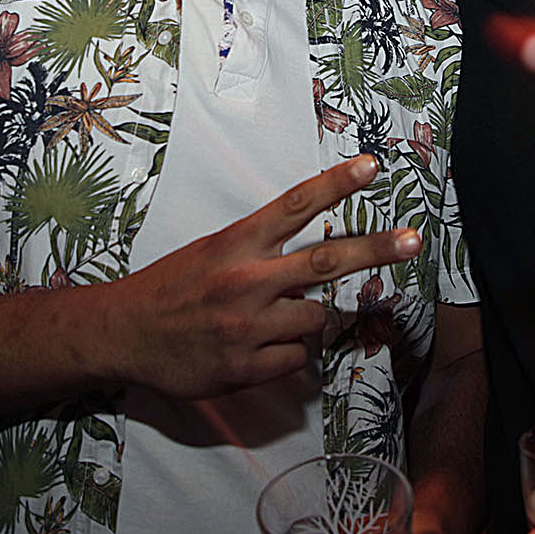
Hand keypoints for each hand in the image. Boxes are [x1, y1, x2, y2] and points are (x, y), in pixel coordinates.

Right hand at [112, 155, 422, 398]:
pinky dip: (287, 354)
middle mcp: (245, 281)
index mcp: (235, 244)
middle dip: (375, 248)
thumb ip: (261, 251)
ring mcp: (246, 326)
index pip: (294, 206)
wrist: (121, 333)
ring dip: (305, 318)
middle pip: (325, 260)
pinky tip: (258, 348)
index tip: (371, 166)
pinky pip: (296, 360)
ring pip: (315, 318)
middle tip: (414, 240)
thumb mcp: (212, 251)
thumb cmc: (170, 288)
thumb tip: (313, 264)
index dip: (337, 184)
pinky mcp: (243, 367)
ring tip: (270, 319)